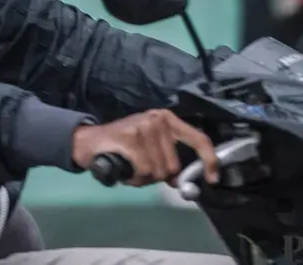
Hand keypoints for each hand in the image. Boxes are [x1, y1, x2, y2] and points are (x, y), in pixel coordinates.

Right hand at [71, 109, 219, 186]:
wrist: (89, 142)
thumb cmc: (122, 146)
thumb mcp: (151, 147)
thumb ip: (169, 159)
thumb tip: (184, 182)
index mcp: (168, 120)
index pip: (198, 138)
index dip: (210, 160)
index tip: (212, 178)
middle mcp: (158, 119)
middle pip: (174, 165)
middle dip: (159, 175)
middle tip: (142, 170)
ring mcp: (144, 127)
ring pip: (158, 171)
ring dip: (144, 178)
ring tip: (131, 167)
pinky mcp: (130, 137)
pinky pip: (144, 171)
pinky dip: (135, 178)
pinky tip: (125, 169)